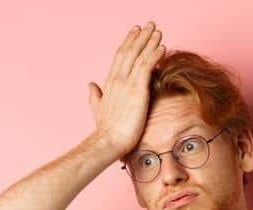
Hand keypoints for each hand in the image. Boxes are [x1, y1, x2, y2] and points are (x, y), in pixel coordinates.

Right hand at [87, 21, 165, 153]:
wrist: (108, 141)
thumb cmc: (105, 130)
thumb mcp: (97, 109)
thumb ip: (94, 96)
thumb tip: (90, 85)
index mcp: (109, 83)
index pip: (120, 57)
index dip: (128, 43)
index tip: (135, 32)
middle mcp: (117, 79)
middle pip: (129, 52)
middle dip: (140, 37)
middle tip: (149, 24)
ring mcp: (127, 83)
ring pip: (139, 56)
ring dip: (149, 41)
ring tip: (158, 30)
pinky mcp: (137, 90)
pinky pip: (147, 67)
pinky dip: (154, 55)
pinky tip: (162, 46)